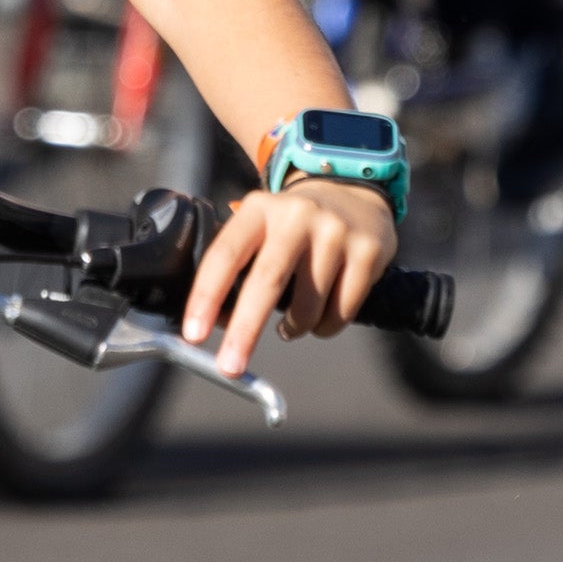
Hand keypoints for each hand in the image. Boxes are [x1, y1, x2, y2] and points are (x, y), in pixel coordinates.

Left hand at [178, 178, 397, 372]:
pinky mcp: (369, 252)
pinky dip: (326, 327)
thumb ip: (239, 268)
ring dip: (294, 329)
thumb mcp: (261, 228)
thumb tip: (217, 323)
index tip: (194, 335)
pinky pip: (341, 312)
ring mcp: (336, 232)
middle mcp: (297, 216)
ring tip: (290, 326)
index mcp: (260, 209)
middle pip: (267, 281)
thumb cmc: (293, 227)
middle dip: (245, 331)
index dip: (206, 296)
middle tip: (230, 367)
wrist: (354, 194)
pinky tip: (322, 316)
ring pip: (307, 307)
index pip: (225, 255)